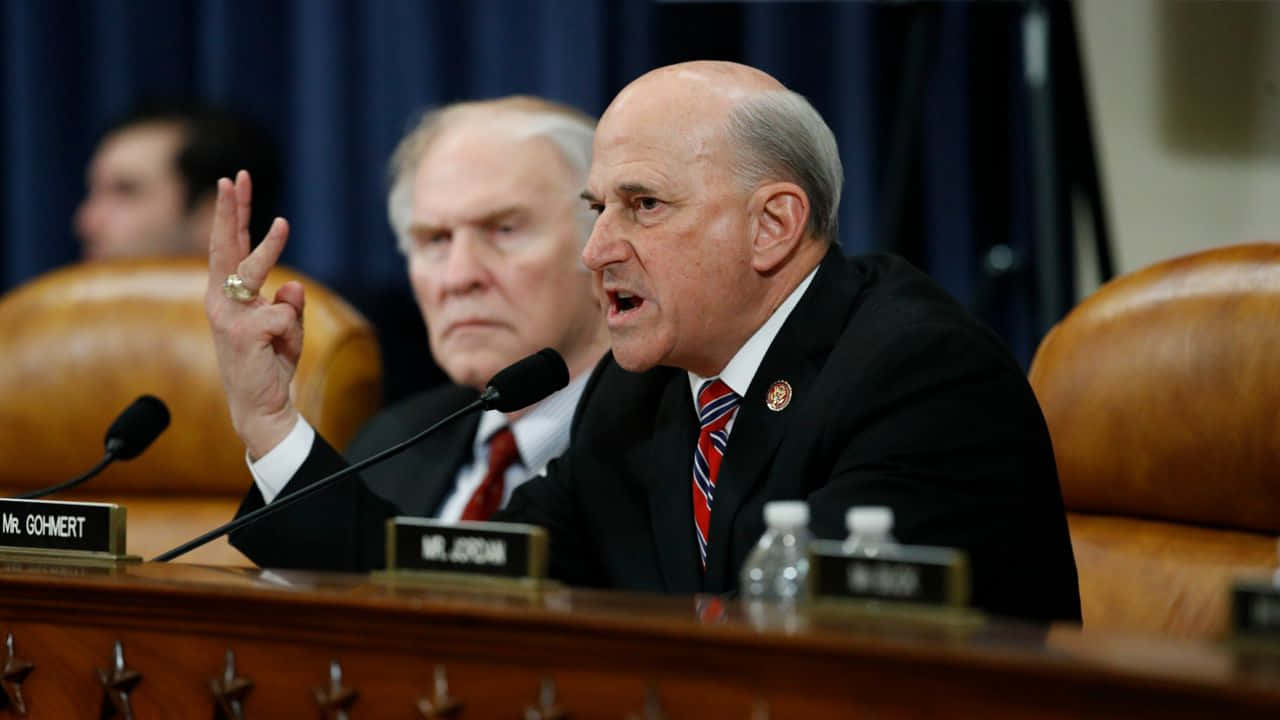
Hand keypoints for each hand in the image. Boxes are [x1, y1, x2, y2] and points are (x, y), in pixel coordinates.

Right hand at [205, 170, 304, 459]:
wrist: (261, 406)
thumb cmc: (270, 362)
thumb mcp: (285, 326)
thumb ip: (287, 303)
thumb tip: (291, 286)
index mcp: (227, 294)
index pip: (231, 246)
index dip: (234, 214)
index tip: (235, 180)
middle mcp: (220, 300)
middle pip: (226, 246)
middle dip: (231, 210)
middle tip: (235, 177)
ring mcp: (228, 317)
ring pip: (253, 271)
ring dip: (269, 246)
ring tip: (283, 222)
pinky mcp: (243, 334)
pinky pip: (284, 316)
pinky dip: (293, 331)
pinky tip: (280, 349)